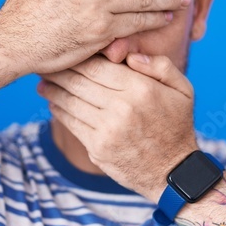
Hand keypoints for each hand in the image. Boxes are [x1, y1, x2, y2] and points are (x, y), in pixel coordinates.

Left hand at [37, 53, 197, 198]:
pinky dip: (59, 111)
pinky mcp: (97, 147)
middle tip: (45, 64)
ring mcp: (108, 129)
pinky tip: (53, 103)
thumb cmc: (176, 126)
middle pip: (79, 81)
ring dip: (53, 91)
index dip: (78, 57)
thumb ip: (161, 66)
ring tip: (42, 83)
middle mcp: (122, 107)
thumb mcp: (183, 90)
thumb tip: (130, 55)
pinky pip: (71, 123)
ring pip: (70, 102)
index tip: (66, 52)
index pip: (98, 65)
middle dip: (59, 72)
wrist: (172, 172)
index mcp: (141, 88)